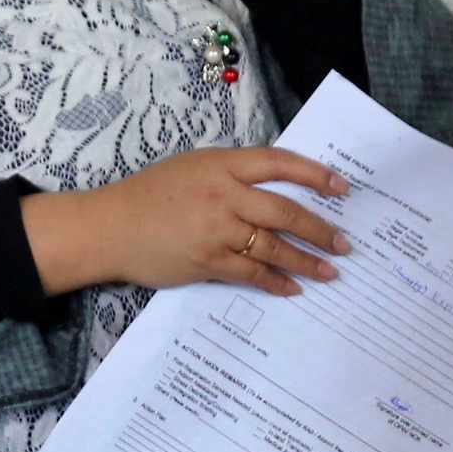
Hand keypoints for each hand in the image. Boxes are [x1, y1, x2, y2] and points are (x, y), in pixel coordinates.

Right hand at [22, 147, 351, 297]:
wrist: (109, 226)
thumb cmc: (149, 194)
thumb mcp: (193, 168)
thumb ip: (232, 175)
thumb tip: (275, 190)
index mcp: (222, 164)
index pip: (280, 163)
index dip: (315, 175)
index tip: (342, 187)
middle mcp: (223, 194)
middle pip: (285, 211)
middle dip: (320, 229)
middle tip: (343, 243)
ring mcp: (216, 229)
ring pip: (273, 246)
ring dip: (306, 261)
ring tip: (329, 271)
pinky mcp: (206, 261)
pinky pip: (251, 273)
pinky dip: (275, 281)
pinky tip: (292, 288)